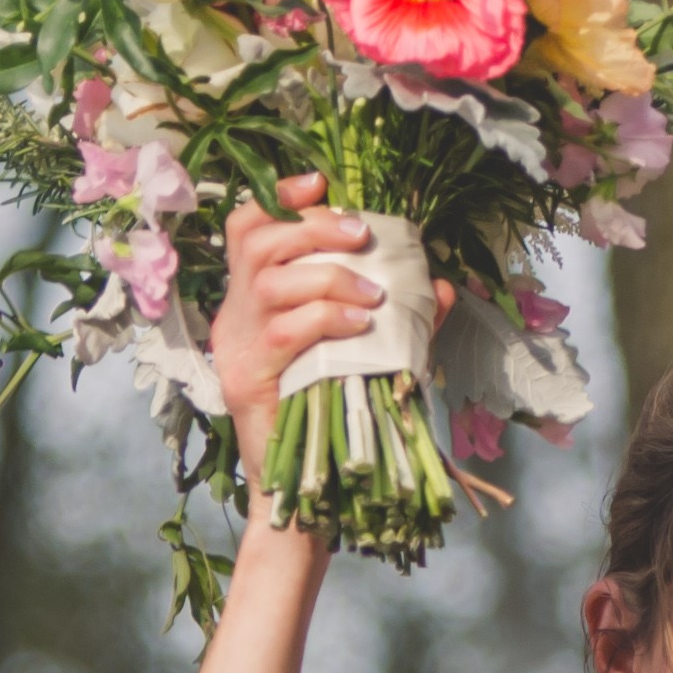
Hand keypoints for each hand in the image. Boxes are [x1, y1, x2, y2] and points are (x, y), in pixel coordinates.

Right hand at [204, 173, 437, 442]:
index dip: (280, 198)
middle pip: (257, 243)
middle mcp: (236, 315)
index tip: (321, 185)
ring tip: (371, 295)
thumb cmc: (331, 410)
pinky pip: (283, 333)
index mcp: (253, 298)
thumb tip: (436, 287)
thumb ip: (398, 319)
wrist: (299, 487)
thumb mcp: (365, 351)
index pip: (247, 228)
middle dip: (314, 228)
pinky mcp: (246, 379)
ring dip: (329, 277)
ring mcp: (236, 346)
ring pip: (269, 283)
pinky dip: (325, 319)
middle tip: (362, 237)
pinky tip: (359, 325)